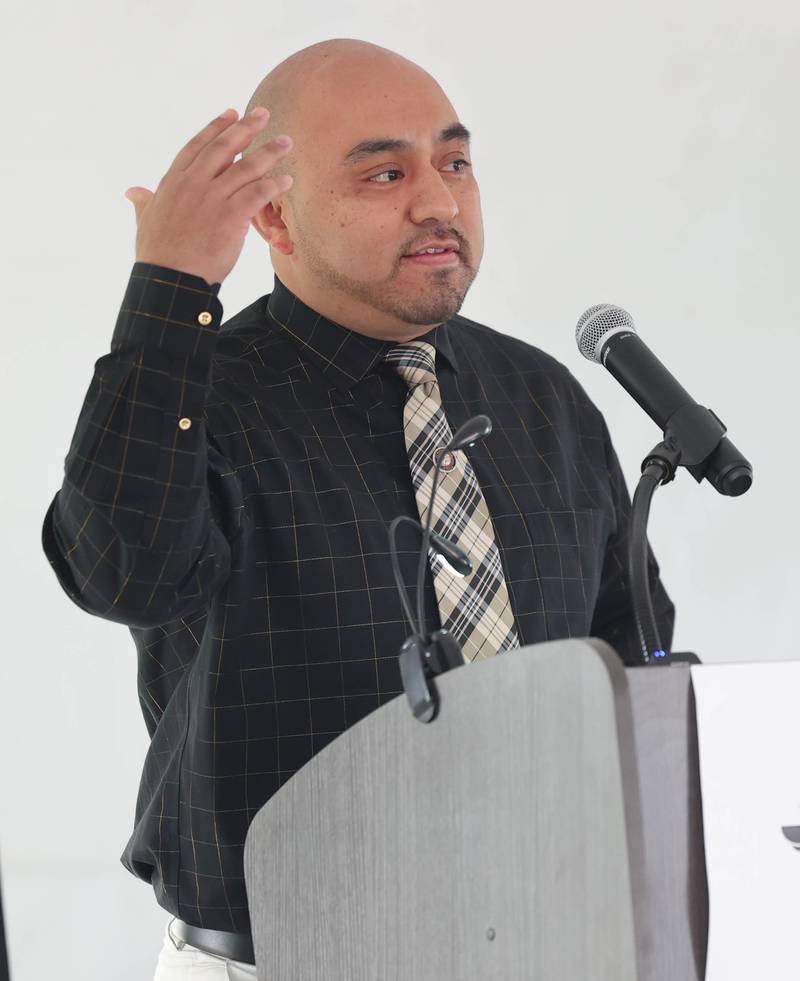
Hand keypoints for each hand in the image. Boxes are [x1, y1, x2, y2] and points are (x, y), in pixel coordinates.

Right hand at [124, 108, 292, 285]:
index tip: (232, 112)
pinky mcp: (230, 217)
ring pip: (245, 167)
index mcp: (173, 182)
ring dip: (268, 152)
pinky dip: (273, 185)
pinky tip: (286, 180)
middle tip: (264, 113)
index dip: (216, 127)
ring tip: (286, 142)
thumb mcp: (145, 222)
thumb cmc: (158, 256)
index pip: (198, 146)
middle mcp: (193, 184)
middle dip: (246, 127)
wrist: (170, 279)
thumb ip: (143, 202)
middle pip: (224, 147)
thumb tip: (132, 191)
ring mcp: (212, 199)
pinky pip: (257, 194)